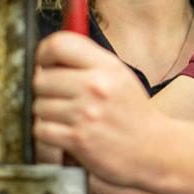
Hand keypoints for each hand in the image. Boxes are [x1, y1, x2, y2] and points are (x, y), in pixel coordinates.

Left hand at [32, 30, 158, 185]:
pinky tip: (65, 132)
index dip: (44, 54)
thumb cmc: (133, 114)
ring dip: (47, 114)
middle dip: (45, 90)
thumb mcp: (120, 77)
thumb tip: (48, 57)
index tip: (45, 64)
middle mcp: (96, 86)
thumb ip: (88, 63)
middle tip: (60, 98)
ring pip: (39, 106)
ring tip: (68, 118)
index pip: (60, 44)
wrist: (153, 149)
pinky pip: (41, 129)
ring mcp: (86, 113)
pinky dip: (48, 133)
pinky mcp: (78, 139)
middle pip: (42, 78)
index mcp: (107, 66)